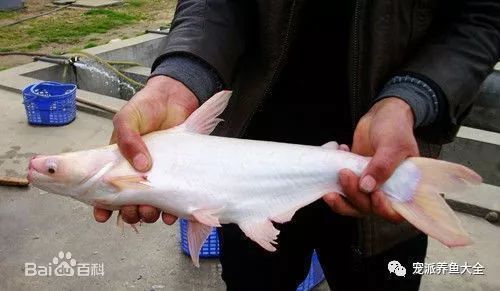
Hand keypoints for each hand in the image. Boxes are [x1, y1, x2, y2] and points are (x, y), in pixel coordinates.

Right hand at [93, 76, 198, 224]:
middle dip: (128, 212)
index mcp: (119, 163)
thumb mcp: (127, 119)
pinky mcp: (176, 176)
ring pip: (149, 206)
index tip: (102, 215)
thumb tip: (141, 165)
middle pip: (128, 203)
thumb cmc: (146, 107)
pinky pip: (172, 201)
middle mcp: (137, 173)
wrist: (175, 98)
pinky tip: (170, 213)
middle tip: (132, 210)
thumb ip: (127, 139)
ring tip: (149, 211)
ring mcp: (158, 176)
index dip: (102, 206)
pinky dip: (170, 211)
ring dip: (148, 215)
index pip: (106, 190)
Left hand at [324, 97, 418, 222]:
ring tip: (336, 175)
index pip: (395, 212)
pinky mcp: (355, 177)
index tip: (374, 194)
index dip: (383, 209)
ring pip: (353, 202)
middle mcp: (386, 190)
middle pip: (368, 207)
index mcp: (404, 187)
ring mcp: (369, 185)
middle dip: (355, 195)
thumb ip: (382, 166)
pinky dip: (336, 180)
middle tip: (345, 174)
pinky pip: (342, 188)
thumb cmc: (395, 127)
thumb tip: (366, 186)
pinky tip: (340, 154)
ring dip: (341, 195)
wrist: (382, 114)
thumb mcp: (392, 144)